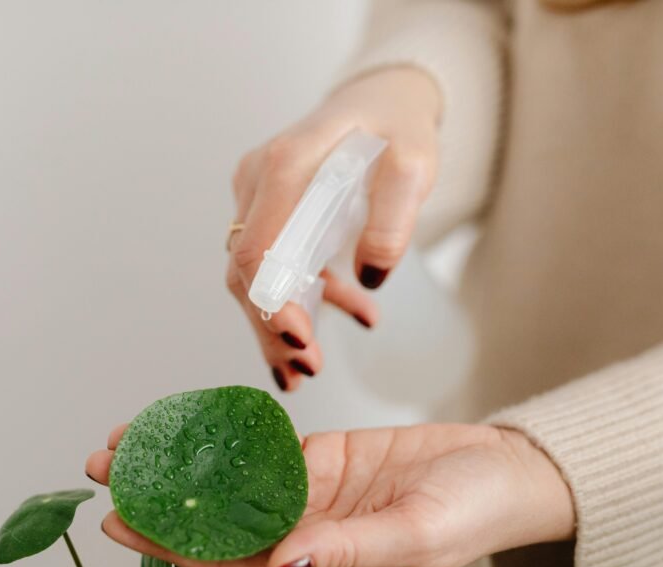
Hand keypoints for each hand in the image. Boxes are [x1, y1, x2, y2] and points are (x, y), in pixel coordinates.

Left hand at [86, 423, 574, 566]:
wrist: (505, 470)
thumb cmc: (472, 513)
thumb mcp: (415, 535)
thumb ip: (346, 551)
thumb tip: (278, 565)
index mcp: (318, 566)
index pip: (230, 561)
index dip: (170, 546)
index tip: (119, 523)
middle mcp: (304, 533)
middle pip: (216, 520)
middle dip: (158, 499)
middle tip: (103, 469)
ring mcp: (311, 494)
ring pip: (232, 481)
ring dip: (182, 464)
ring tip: (128, 442)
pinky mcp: (323, 458)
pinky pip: (263, 447)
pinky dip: (224, 435)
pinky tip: (189, 421)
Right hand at [226, 67, 441, 391]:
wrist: (383, 100)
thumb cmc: (397, 125)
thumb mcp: (415, 162)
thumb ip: (394, 216)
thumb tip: (371, 277)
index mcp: (287, 165)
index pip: (257, 247)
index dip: (270, 303)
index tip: (299, 342)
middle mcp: (260, 179)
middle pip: (247, 269)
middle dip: (272, 326)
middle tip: (306, 371)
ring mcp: (260, 194)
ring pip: (255, 273)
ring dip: (282, 322)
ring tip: (310, 368)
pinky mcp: (271, 208)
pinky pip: (276, 263)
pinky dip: (307, 297)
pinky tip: (355, 312)